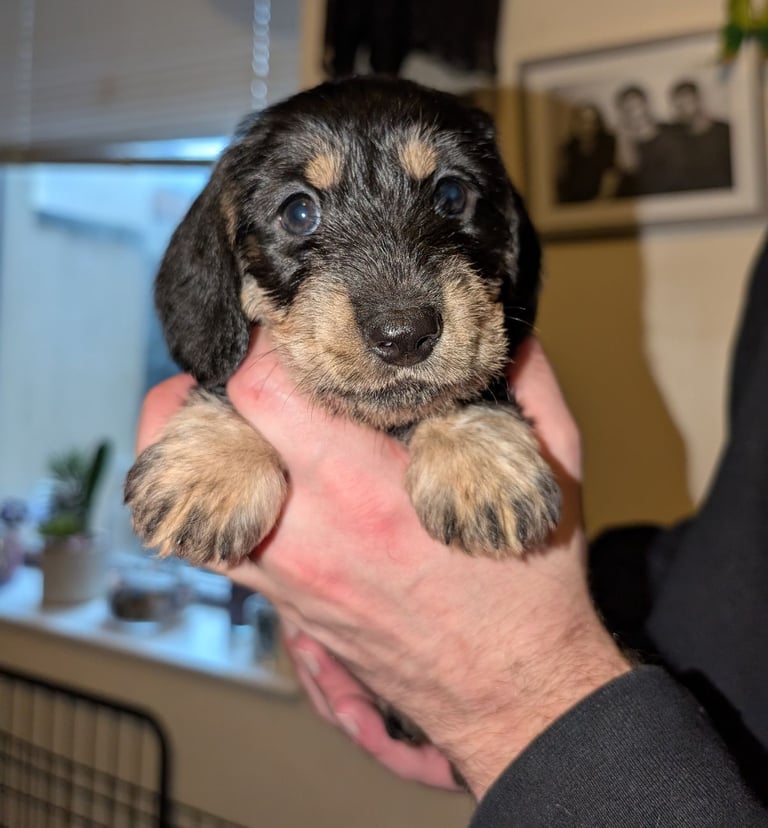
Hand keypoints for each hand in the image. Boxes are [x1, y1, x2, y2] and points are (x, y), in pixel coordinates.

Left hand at [136, 334, 629, 797]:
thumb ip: (527, 377)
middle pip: (211, 424)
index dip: (270, 337)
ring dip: (197, 425)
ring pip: (178, 486)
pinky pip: (200, 539)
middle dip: (228, 368)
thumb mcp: (553, 467)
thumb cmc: (531, 583)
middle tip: (267, 351)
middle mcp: (308, 534)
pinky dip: (200, 488)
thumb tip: (496, 320)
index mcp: (371, 492)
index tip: (299, 318)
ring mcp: (281, 574)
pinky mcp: (277, 599)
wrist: (512, 692)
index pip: (266, 389)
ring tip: (237, 398)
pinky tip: (240, 461)